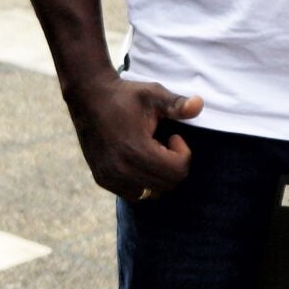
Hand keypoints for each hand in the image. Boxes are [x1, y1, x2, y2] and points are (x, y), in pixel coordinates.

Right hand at [62, 73, 202, 200]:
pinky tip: (138, 160)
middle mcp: (121, 169)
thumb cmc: (125, 96)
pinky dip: (143, 182)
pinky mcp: (102, 180)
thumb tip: (199, 104)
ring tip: (152, 153)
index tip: (173, 137)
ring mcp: (110, 177)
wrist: (88, 97)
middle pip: (167, 185)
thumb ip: (177, 104)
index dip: (183, 154)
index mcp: (136, 150)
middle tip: (163, 144)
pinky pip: (134, 193)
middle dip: (173, 165)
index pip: (177, 171)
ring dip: (159, 176)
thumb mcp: (154, 95)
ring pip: (151, 193)